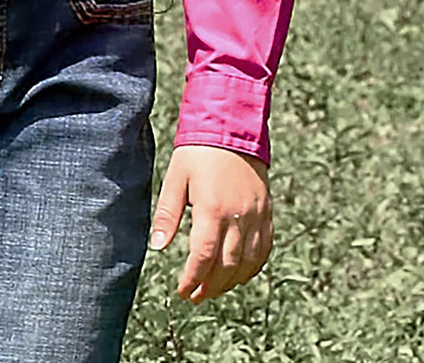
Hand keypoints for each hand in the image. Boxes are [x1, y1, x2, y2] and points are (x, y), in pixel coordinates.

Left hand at [149, 144, 271, 302]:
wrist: (232, 127)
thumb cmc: (198, 151)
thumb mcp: (176, 178)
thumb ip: (167, 214)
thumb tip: (157, 246)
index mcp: (212, 208)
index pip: (203, 257)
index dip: (192, 279)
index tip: (182, 291)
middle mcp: (238, 216)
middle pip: (227, 266)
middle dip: (210, 286)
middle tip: (195, 296)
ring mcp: (256, 215)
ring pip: (248, 263)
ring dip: (230, 282)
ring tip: (213, 289)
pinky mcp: (266, 211)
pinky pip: (264, 249)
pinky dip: (252, 267)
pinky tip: (239, 273)